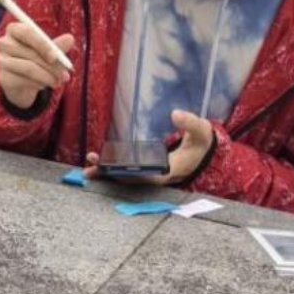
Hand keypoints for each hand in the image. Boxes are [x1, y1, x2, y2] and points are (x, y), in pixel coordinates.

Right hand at [0, 22, 74, 109]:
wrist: (21, 81)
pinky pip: (24, 80)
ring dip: (47, 77)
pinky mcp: (3, 76)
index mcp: (15, 29)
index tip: (55, 57)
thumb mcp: (47, 51)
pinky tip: (43, 84)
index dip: (42, 44)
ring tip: (57, 82)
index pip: (26, 32)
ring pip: (28, 68)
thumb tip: (70, 38)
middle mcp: (4, 42)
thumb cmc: (35, 59)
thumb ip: (57, 46)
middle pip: (29, 52)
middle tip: (65, 76)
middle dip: (50, 66)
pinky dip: (38, 84)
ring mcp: (1, 60)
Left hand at [86, 110, 216, 185]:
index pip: (149, 176)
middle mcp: (158, 176)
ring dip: (108, 172)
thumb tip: (175, 114)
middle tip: (93, 164)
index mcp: (171, 170)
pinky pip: (128, 172)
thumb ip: (190, 122)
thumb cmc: (201, 141)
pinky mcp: (147, 170)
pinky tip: (98, 164)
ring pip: (127, 177)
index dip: (132, 174)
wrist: (204, 151)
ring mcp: (151, 174)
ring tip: (89, 166)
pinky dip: (113, 169)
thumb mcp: (201, 131)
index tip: (116, 169)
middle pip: (133, 178)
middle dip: (112, 173)